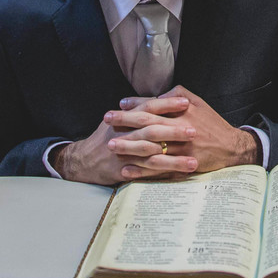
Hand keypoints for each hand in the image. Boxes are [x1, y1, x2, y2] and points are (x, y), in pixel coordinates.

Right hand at [53, 96, 197, 184]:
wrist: (83, 161)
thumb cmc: (104, 137)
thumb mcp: (116, 119)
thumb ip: (136, 110)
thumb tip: (158, 99)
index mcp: (126, 119)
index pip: (149, 107)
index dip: (167, 104)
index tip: (186, 102)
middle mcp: (125, 135)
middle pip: (152, 131)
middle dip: (174, 131)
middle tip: (194, 131)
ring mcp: (125, 154)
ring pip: (152, 156)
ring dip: (174, 160)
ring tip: (193, 162)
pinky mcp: (124, 170)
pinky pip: (146, 174)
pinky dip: (162, 176)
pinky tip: (177, 178)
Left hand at [113, 85, 258, 173]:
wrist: (231, 149)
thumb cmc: (211, 123)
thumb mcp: (198, 102)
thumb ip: (177, 96)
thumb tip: (155, 95)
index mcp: (183, 113)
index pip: (155, 106)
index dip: (135, 105)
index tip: (119, 105)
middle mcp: (180, 131)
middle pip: (148, 125)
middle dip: (125, 123)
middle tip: (106, 120)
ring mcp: (180, 151)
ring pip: (150, 149)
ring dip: (129, 147)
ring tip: (110, 145)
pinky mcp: (181, 167)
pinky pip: (158, 170)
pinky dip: (141, 171)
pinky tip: (126, 170)